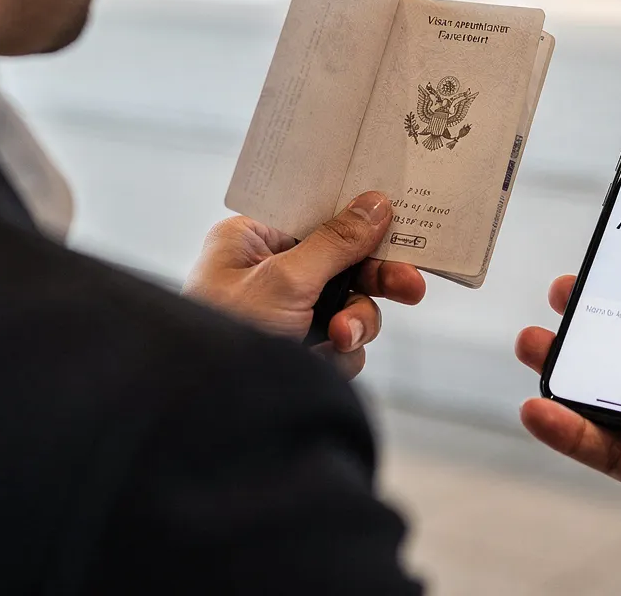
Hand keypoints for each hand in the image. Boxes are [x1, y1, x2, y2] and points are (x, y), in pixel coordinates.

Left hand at [187, 192, 426, 377]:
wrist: (208, 415)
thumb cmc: (225, 334)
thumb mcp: (284, 281)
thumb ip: (335, 243)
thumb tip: (375, 204)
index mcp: (251, 240)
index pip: (316, 214)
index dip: (358, 217)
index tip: (399, 221)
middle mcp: (268, 272)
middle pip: (342, 261)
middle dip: (373, 281)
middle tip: (412, 288)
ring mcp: (285, 314)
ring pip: (350, 306)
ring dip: (355, 324)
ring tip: (340, 341)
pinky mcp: (298, 349)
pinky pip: (342, 343)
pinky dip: (341, 354)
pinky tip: (322, 363)